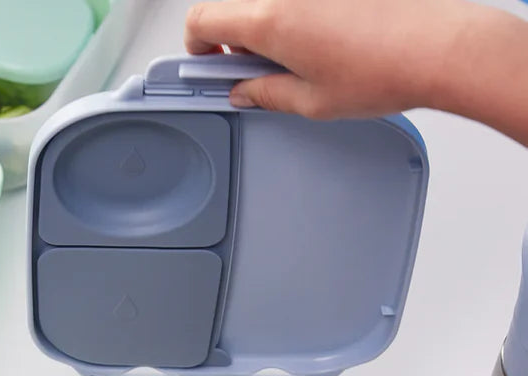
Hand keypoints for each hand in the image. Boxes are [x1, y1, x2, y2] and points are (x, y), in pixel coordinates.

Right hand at [184, 0, 486, 119]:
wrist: (441, 46)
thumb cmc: (386, 68)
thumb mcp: (311, 101)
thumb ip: (265, 94)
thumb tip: (245, 92)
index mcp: (270, 18)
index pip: (201, 19)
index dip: (198, 46)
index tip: (212, 62)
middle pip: (233, 6)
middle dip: (234, 37)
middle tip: (256, 67)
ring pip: (266, 2)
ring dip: (268, 24)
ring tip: (300, 55)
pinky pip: (299, 0)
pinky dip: (299, 16)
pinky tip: (324, 38)